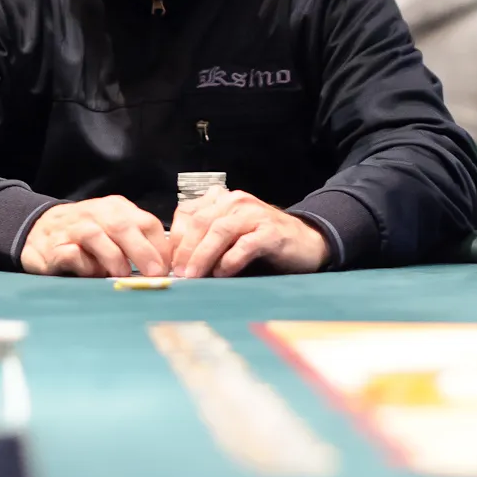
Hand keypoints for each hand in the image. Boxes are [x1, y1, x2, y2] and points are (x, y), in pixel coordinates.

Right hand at [20, 196, 170, 277]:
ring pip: (97, 236)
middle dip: (142, 251)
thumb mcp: (113, 229)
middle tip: (154, 274)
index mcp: (116, 208)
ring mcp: (73, 228)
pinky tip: (91, 273)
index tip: (168, 268)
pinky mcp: (54, 247)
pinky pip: (72, 254)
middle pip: (123, 226)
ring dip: (114, 258)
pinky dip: (84, 265)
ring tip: (122, 276)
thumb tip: (163, 269)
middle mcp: (96, 213)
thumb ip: (136, 242)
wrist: (38, 230)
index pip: (147, 222)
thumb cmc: (85, 234)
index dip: (160, 247)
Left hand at [170, 187, 329, 277]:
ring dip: (203, 255)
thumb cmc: (262, 242)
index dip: (176, 239)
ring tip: (194, 276)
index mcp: (221, 200)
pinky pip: (246, 244)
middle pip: (201, 221)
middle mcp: (236, 201)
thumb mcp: (230, 237)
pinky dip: (231, 260)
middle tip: (179, 274)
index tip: (169, 263)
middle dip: (186, 250)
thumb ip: (206, 242)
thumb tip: (179, 266)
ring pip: (220, 230)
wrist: (307, 242)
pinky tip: (223, 273)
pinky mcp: (272, 232)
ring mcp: (255, 214)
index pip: (188, 213)